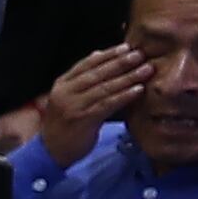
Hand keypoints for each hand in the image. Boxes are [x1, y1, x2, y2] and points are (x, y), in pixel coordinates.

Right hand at [34, 42, 149, 164]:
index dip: (107, 55)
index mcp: (62, 84)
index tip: (126, 47)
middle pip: (97, 74)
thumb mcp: (68, 96)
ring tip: (146, 70)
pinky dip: (124, 96)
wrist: (51, 151)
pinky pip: (107, 105)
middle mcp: (66, 93)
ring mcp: (73, 106)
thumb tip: (99, 54)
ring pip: (104, 88)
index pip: (86, 64)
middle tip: (140, 55)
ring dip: (127, 78)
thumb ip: (82, 77)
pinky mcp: (83, 120)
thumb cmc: (64, 123)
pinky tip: (138, 90)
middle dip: (120, 63)